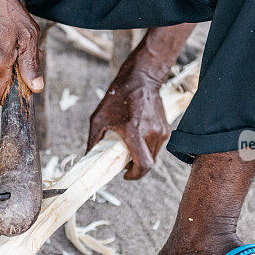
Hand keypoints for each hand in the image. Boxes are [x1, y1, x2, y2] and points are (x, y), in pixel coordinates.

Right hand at [0, 0, 43, 104]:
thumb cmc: (6, 11)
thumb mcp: (28, 37)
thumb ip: (31, 65)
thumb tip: (36, 87)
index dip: (9, 96)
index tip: (21, 85)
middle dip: (11, 79)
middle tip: (22, 58)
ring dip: (6, 66)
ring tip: (15, 44)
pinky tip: (6, 39)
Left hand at [87, 61, 169, 179]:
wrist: (141, 79)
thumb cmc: (118, 97)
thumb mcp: (98, 118)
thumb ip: (93, 139)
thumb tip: (88, 156)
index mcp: (134, 131)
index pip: (143, 164)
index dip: (135, 175)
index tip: (125, 175)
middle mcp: (151, 132)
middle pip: (149, 163)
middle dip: (136, 168)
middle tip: (125, 164)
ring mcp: (161, 131)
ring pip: (153, 156)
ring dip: (143, 158)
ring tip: (130, 149)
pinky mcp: (165, 128)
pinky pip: (157, 146)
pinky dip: (148, 148)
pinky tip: (138, 139)